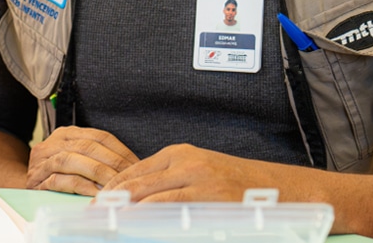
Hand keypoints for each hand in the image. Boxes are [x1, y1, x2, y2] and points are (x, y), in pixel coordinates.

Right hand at [26, 126, 139, 195]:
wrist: (24, 183)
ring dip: (96, 174)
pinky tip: (95, 193)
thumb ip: (97, 157)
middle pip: (87, 147)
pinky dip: (80, 186)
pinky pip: (60, 180)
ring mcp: (42, 160)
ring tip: (114, 185)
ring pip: (72, 160)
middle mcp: (53, 142)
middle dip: (112, 163)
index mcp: (67, 133)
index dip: (120, 151)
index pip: (99, 136)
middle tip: (129, 177)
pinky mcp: (36, 179)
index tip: (136, 165)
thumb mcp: (77, 157)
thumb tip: (132, 167)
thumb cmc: (58, 173)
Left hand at [102, 144, 288, 201]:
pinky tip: (132, 220)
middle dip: (111, 198)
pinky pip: (167, 203)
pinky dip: (146, 212)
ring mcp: (195, 175)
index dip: (112, 187)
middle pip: (135, 180)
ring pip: (147, 191)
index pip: (134, 170)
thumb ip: (173, 182)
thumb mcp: (202, 174)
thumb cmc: (240, 186)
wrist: (280, 188)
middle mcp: (184, 160)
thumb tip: (143, 201)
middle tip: (92, 213)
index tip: (96, 201)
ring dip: (123, 207)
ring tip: (105, 218)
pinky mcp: (206, 192)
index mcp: (179, 153)